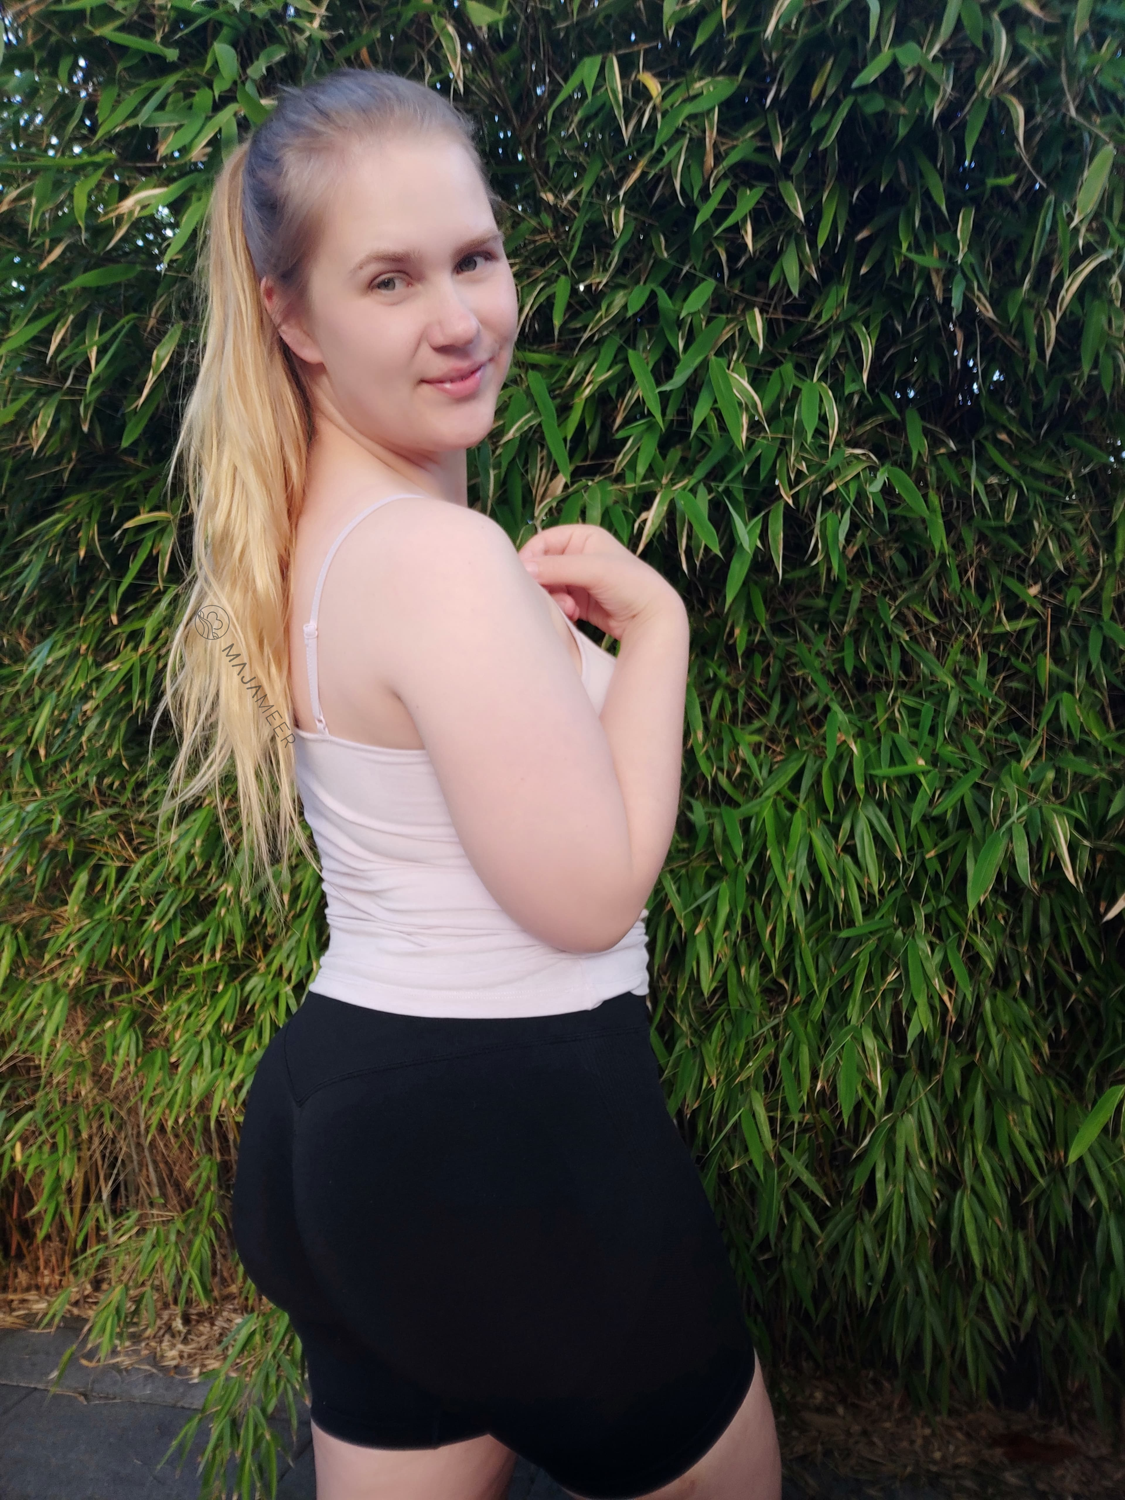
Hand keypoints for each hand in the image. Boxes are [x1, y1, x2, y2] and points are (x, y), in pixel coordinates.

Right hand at [517, 523, 681, 642]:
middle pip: (542, 567)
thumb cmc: (631, 585)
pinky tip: (573, 616)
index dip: (531, 558)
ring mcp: (578, 579)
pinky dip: (560, 610)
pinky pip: (557, 602)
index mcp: (583, 537)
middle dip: (544, 584)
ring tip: (569, 610)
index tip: (525, 579)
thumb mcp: (594, 571)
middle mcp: (579, 555)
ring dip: (553, 600)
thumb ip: (557, 568)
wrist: (653, 618)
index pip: (542, 542)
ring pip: (548, 587)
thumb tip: (523, 569)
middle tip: (553, 599)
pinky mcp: (579, 601)